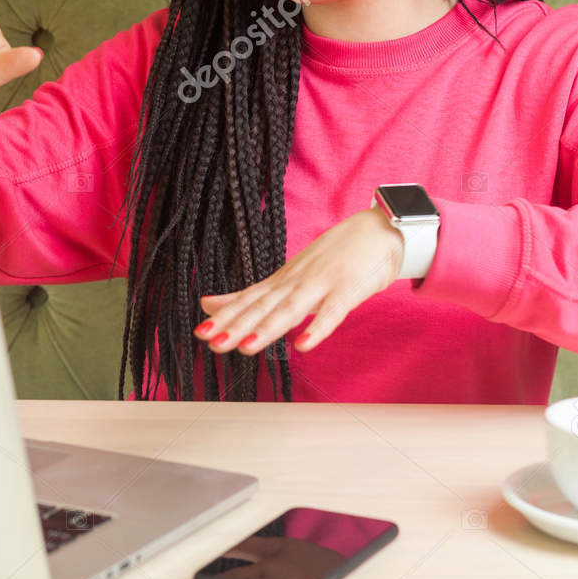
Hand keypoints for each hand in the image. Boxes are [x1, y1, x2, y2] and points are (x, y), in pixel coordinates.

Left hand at [193, 208, 404, 354]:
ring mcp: (322, 284)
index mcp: (282, 282)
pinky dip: (318, 327)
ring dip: (268, 329)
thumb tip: (207, 304)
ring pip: (291, 309)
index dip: (226, 317)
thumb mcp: (287, 277)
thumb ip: (252, 296)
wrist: (378, 230)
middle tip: (212, 341)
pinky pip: (333, 312)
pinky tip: (304, 344)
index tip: (199, 333)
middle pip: (264, 306)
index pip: (249, 301)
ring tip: (245, 347)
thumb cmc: (333, 258)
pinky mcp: (349, 289)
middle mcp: (296, 282)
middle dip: (238, 325)